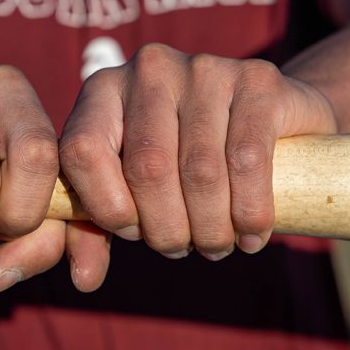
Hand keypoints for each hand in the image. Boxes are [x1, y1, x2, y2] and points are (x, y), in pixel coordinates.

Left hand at [59, 44, 337, 260]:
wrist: (265, 117)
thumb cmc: (179, 161)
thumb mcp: (129, 188)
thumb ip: (92, 229)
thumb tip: (85, 281)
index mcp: (103, 88)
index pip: (83, 151)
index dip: (105, 206)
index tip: (132, 233)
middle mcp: (150, 68)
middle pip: (148, 167)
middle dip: (165, 229)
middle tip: (180, 249)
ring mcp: (205, 67)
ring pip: (200, 170)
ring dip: (210, 229)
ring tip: (216, 245)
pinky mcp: (257, 79)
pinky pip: (248, 159)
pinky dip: (251, 212)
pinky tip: (252, 235)